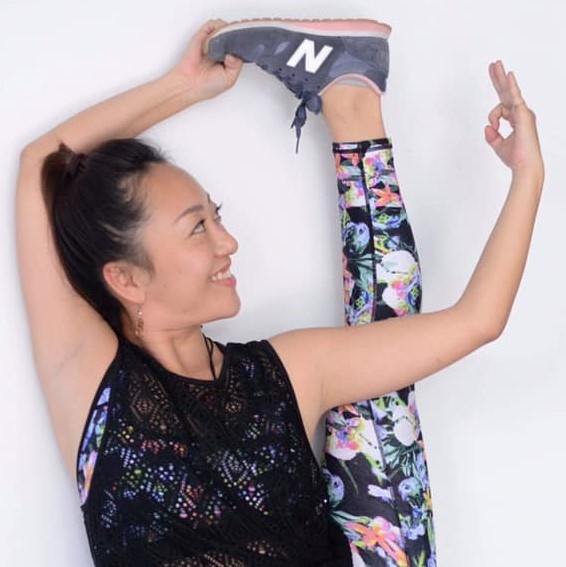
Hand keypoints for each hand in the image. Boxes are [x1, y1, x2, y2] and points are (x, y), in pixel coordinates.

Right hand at [173, 19, 242, 100]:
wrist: (190, 84)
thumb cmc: (209, 85)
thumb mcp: (230, 78)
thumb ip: (237, 64)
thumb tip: (234, 51)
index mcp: (230, 60)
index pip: (241, 47)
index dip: (245, 44)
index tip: (249, 45)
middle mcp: (222, 50)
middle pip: (235, 35)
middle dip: (238, 35)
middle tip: (239, 40)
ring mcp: (213, 42)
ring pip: (224, 27)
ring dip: (228, 30)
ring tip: (227, 41)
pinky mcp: (202, 36)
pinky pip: (212, 25)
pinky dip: (217, 27)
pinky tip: (217, 38)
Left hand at [485, 61, 542, 178]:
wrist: (524, 165)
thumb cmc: (515, 157)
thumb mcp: (498, 145)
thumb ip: (492, 135)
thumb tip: (486, 126)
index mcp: (516, 118)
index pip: (501, 108)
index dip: (493, 116)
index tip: (492, 128)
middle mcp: (521, 113)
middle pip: (507, 92)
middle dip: (499, 78)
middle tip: (493, 64)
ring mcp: (523, 112)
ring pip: (507, 93)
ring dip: (500, 78)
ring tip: (494, 64)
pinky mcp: (522, 114)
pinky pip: (515, 96)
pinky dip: (511, 86)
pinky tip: (508, 74)